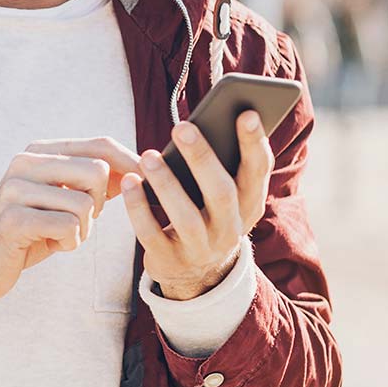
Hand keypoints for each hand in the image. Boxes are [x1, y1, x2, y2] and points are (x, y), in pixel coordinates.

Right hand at [0, 136, 140, 338]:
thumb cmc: (24, 233)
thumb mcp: (58, 200)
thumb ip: (89, 182)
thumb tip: (137, 169)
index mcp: (38, 153)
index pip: (99, 145)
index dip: (130, 164)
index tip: (143, 184)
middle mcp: (24, 163)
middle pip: (98, 171)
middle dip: (99, 205)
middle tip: (79, 222)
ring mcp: (15, 189)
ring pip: (84, 204)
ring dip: (82, 231)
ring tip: (60, 237)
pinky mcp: (13, 219)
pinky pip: (68, 228)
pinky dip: (69, 243)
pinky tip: (49, 246)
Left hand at [120, 110, 273, 299]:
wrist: (195, 272)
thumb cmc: (207, 212)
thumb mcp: (224, 194)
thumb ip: (221, 163)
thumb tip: (203, 120)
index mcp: (249, 205)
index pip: (258, 172)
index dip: (254, 143)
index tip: (245, 113)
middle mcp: (230, 229)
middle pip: (221, 192)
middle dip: (202, 158)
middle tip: (182, 128)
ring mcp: (200, 248)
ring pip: (186, 217)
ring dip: (166, 183)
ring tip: (149, 156)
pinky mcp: (169, 260)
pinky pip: (151, 233)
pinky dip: (139, 207)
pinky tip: (129, 182)